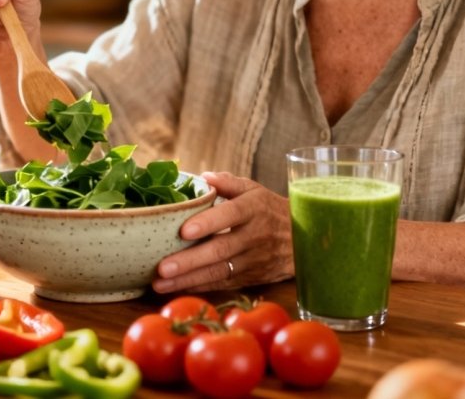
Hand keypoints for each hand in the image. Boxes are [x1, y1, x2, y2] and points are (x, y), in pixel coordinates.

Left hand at [153, 171, 293, 292]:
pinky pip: (222, 283)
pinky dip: (199, 287)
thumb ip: (228, 183)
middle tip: (162, 267)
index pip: (230, 214)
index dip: (208, 223)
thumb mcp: (255, 190)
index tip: (183, 230)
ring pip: (219, 272)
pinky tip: (176, 288)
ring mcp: (253, 260)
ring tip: (160, 283)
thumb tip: (203, 176)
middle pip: (220, 249)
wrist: (305, 240)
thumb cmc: (270, 210)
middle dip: (190, 261)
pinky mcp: (251, 277)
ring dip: (188, 279)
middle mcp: (254, 236)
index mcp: (253, 209)